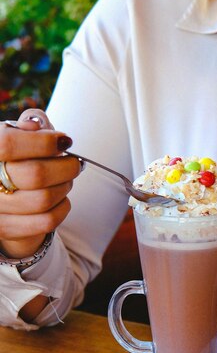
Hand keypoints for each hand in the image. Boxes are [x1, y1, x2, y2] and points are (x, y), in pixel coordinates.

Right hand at [0, 109, 81, 257]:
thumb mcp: (19, 133)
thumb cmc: (16, 158)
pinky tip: (60, 198)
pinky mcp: (6, 229)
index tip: (64, 141)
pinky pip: (47, 221)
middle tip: (73, 163)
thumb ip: (30, 123)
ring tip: (65, 180)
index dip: (43, 142)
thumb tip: (36, 126)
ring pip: (44, 199)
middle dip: (65, 167)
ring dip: (65, 187)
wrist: (3, 194)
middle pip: (34, 174)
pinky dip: (63, 207)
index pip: (8, 144)